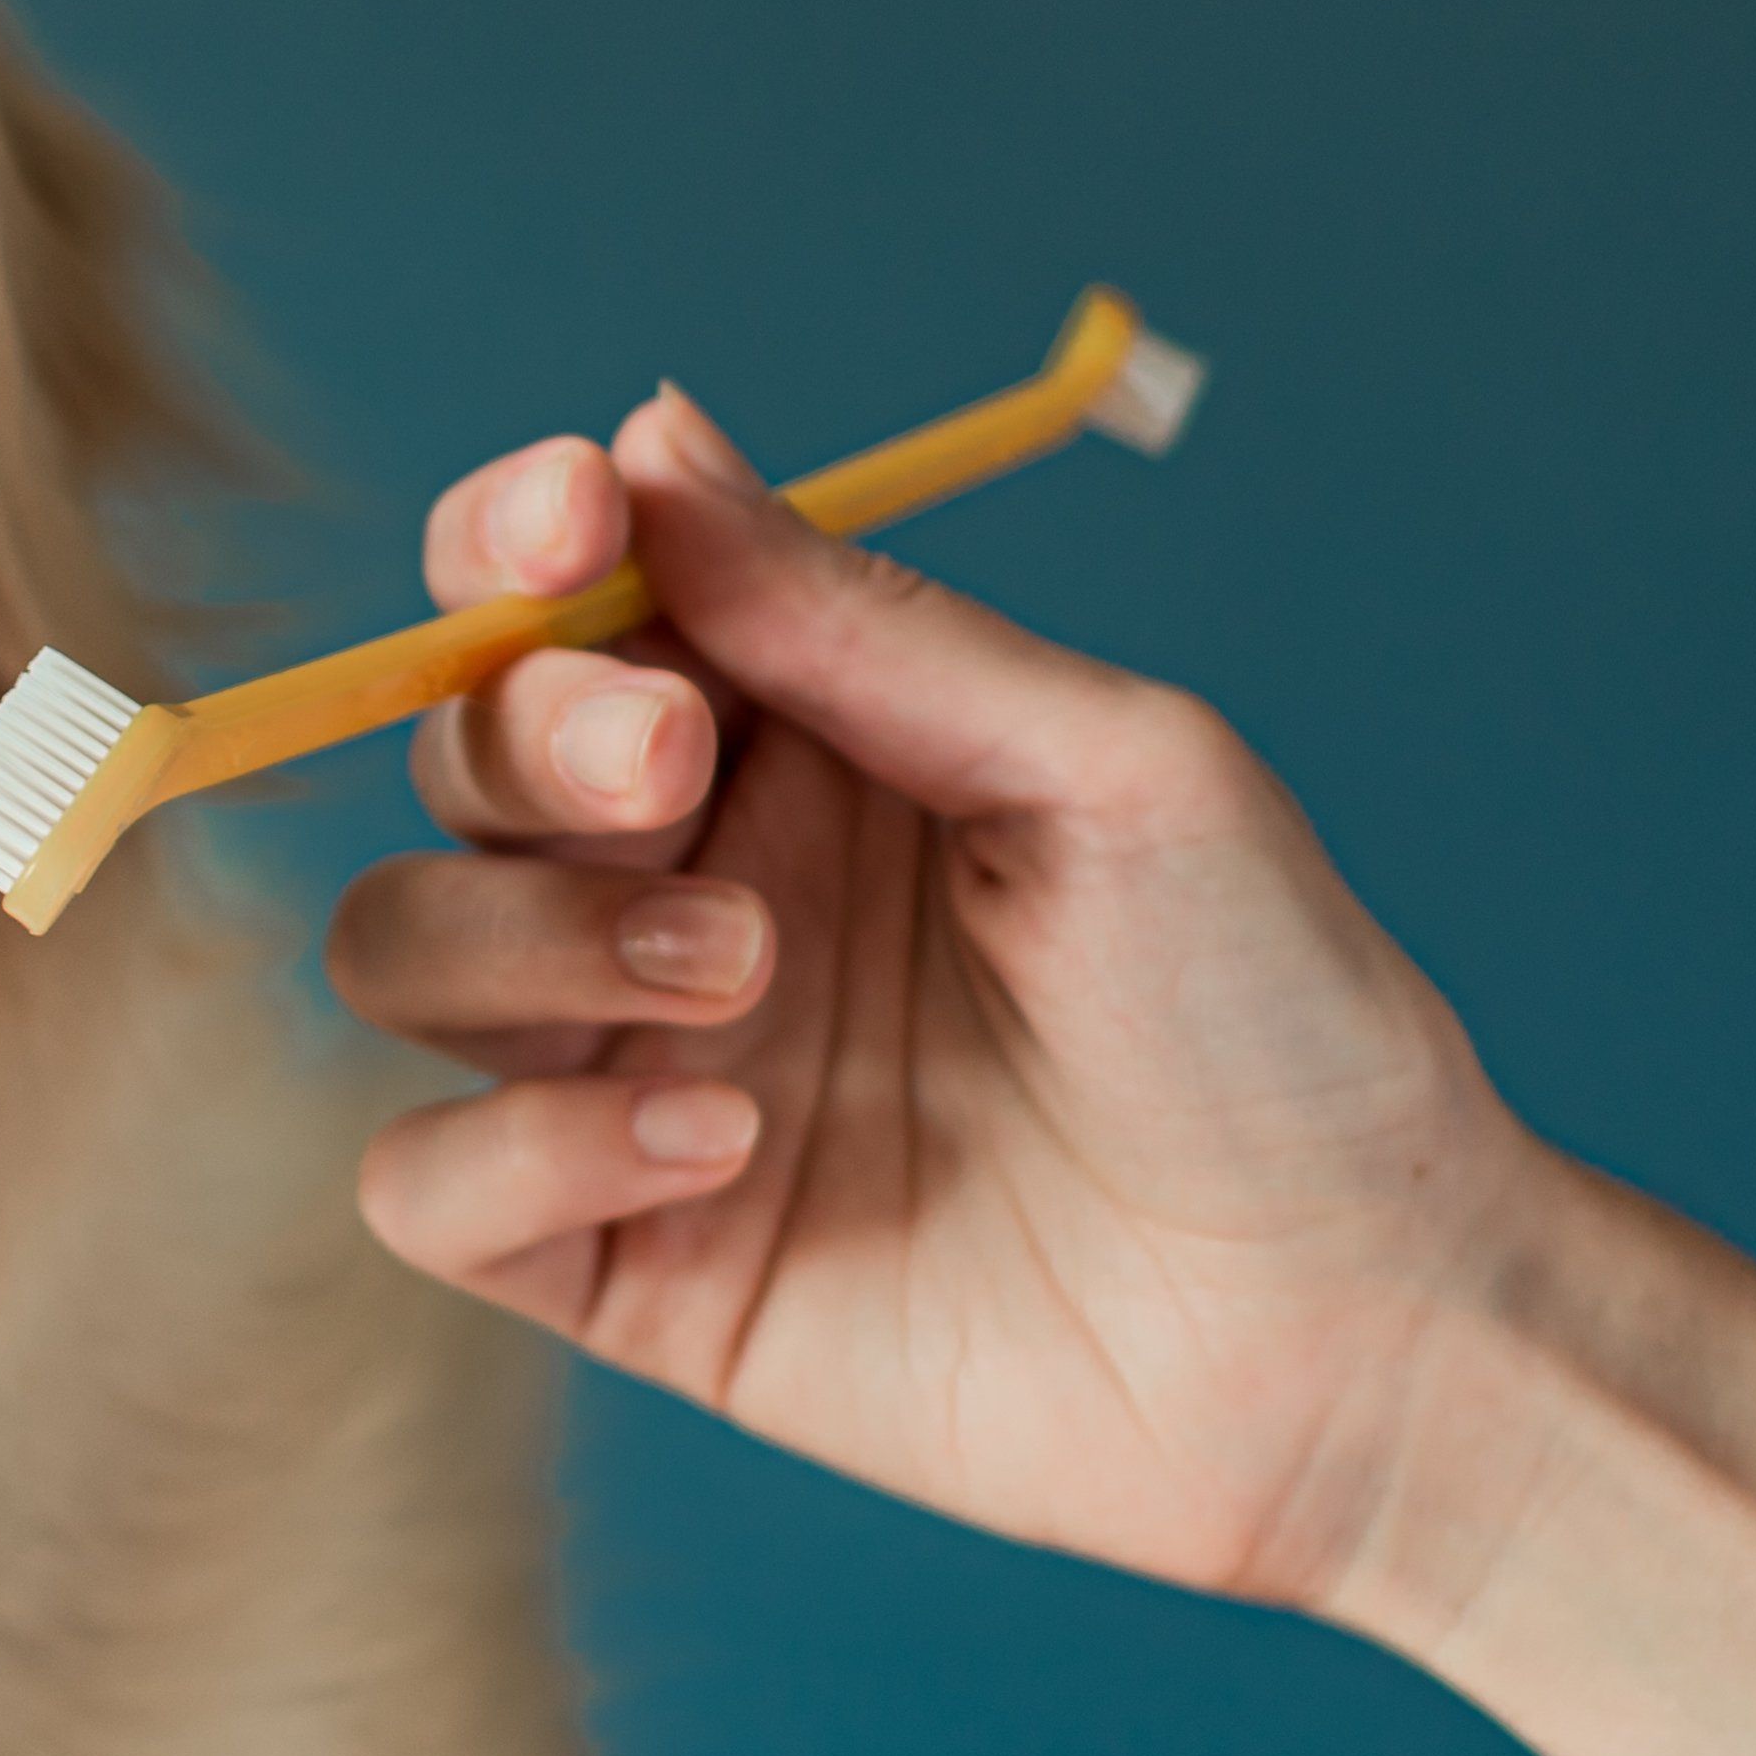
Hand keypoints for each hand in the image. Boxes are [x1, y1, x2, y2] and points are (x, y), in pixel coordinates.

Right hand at [330, 389, 1557, 1615]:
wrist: (1356, 1325)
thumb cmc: (1276, 1017)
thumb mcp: (1110, 768)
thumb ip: (864, 627)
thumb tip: (652, 430)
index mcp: (798, 738)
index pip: (565, 602)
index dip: (512, 543)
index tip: (576, 524)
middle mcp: (689, 886)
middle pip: (453, 755)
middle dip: (529, 739)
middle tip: (677, 777)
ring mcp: (638, 1074)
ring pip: (399, 947)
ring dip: (523, 936)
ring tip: (737, 984)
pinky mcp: (624, 1265)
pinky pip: (426, 1182)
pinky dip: (520, 1147)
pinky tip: (718, 1148)